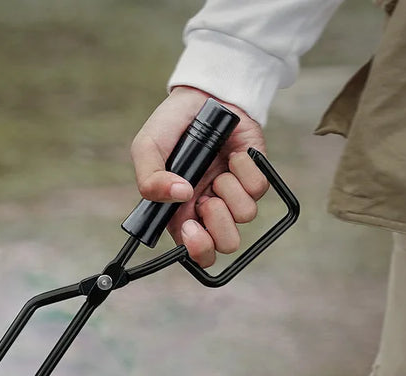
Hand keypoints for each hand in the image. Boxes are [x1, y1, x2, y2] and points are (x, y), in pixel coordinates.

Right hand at [131, 86, 267, 265]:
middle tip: (208, 200)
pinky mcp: (255, 175)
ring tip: (218, 171)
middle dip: (219, 224)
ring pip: (244, 216)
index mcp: (180, 212)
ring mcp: (233, 193)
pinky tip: (234, 155)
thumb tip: (181, 196)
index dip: (197, 248)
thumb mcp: (147, 148)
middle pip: (225, 243)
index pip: (195, 250)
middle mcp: (208, 208)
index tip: (191, 227)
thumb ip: (150, 179)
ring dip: (230, 191)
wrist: (204, 94)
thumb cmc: (172, 124)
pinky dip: (246, 170)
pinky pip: (258, 188)